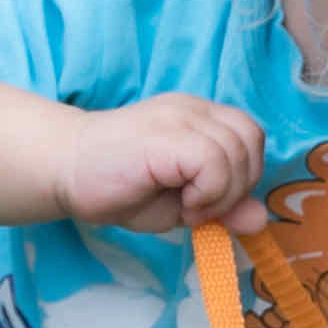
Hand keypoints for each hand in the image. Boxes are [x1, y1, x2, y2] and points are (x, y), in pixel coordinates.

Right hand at [47, 94, 271, 234]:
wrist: (65, 170)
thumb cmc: (118, 187)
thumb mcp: (183, 203)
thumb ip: (224, 206)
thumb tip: (261, 218)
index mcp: (200, 117)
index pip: (250, 135)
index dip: (243, 174)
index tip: (211, 201)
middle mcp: (194, 109)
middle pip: (251, 140)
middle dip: (237, 185)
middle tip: (200, 206)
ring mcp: (180, 117)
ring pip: (237, 151)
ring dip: (221, 193)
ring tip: (187, 207)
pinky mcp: (166, 135)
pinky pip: (213, 161)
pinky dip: (209, 192)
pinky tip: (183, 205)